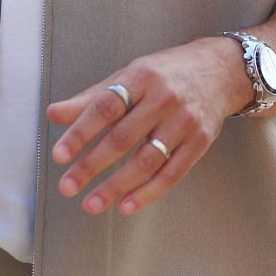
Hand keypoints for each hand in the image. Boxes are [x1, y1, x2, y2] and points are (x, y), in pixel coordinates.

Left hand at [46, 37, 249, 216]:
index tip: (60, 155)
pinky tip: (126, 205)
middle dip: (92, 165)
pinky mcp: (200, 141)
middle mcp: (164, 98)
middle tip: (68, 187)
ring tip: (91, 204)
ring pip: (147, 160)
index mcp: (142, 76)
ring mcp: (184, 121)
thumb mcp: (130, 74)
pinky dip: (148, 192)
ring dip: (116, 186)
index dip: (81, 132)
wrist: (222, 70)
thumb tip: (54, 114)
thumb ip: (93, 97)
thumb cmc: (167, 73)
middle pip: (124, 137)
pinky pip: (172, 172)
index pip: (106, 106)